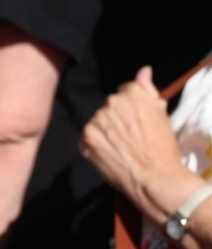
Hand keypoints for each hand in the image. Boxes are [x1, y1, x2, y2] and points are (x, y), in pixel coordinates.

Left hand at [82, 66, 192, 220]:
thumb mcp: (161, 115)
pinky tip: (111, 154)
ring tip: (123, 148)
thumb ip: (147, 89)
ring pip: (99, 122)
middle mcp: (111, 104)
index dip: (133, 108)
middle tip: (132, 137)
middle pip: (110, 106)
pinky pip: (88, 138)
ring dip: (106, 132)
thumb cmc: (163, 149)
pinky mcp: (86, 138)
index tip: (138, 121)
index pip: (125, 92)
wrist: (155, 178)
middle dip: (118, 119)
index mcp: (131, 95)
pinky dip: (96, 145)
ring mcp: (96, 121)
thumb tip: (144, 70)